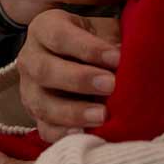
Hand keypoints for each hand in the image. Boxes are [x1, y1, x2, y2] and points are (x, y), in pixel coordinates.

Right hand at [15, 10, 121, 143]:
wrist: (78, 61)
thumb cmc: (95, 42)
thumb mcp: (103, 31)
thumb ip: (114, 40)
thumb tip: (135, 56)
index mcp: (45, 28)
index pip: (60, 36)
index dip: (88, 48)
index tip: (117, 58)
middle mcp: (30, 58)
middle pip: (45, 70)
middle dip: (79, 79)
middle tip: (110, 85)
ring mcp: (28, 89)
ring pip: (42, 103)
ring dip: (73, 112)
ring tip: (102, 116)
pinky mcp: (35, 116)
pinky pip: (44, 129)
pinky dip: (63, 134)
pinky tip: (84, 134)